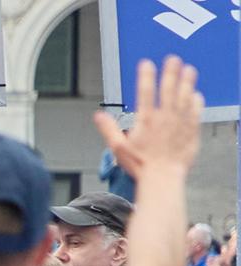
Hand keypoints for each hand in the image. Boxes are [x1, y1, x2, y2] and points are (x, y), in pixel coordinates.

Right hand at [93, 56, 201, 183]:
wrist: (163, 177)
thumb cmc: (141, 165)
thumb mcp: (118, 148)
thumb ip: (108, 129)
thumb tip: (98, 116)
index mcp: (146, 120)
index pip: (145, 92)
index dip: (145, 75)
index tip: (146, 64)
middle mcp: (164, 118)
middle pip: (168, 89)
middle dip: (170, 72)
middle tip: (173, 59)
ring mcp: (179, 122)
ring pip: (184, 96)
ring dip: (187, 81)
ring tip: (189, 69)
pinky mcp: (190, 130)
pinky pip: (195, 111)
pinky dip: (196, 101)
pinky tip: (196, 94)